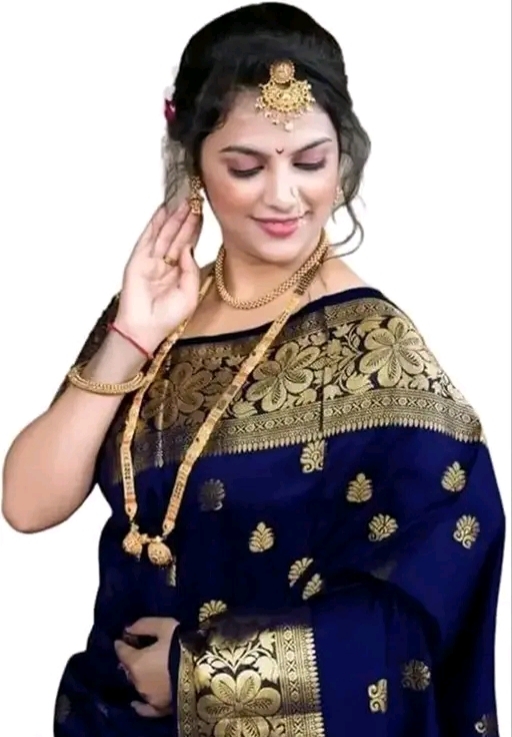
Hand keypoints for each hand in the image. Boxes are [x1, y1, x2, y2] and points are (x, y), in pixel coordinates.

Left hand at [114, 616, 179, 717]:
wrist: (204, 671)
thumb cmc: (182, 644)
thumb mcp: (164, 626)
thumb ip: (144, 625)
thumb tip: (128, 629)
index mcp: (136, 662)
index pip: (122, 652)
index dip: (122, 643)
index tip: (124, 637)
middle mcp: (138, 682)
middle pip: (129, 669)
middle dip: (131, 660)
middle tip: (138, 651)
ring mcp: (149, 697)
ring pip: (137, 685)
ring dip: (138, 676)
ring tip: (145, 669)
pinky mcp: (160, 708)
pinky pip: (146, 709)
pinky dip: (140, 706)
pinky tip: (136, 704)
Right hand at [115, 201, 201, 352]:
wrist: (145, 328)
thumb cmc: (167, 317)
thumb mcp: (189, 293)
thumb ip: (191, 269)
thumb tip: (188, 248)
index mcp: (179, 271)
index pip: (188, 243)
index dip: (195, 227)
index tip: (204, 210)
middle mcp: (166, 263)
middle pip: (177, 234)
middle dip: (186, 216)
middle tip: (195, 197)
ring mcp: (151, 260)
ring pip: (164, 232)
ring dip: (173, 216)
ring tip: (183, 198)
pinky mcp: (138, 259)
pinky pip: (148, 237)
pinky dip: (154, 222)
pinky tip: (162, 209)